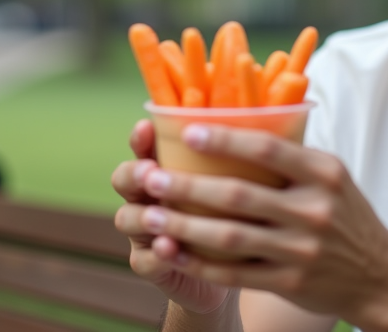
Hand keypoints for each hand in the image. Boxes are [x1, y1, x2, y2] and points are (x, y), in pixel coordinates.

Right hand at [111, 119, 234, 315]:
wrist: (234, 268)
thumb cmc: (237, 214)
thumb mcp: (236, 182)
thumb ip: (235, 157)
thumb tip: (263, 118)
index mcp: (166, 170)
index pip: (144, 147)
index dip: (140, 138)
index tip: (147, 127)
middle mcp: (149, 197)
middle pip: (124, 179)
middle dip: (134, 173)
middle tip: (151, 172)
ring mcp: (146, 232)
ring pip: (126, 218)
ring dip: (141, 215)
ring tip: (156, 216)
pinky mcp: (153, 266)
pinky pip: (145, 260)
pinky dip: (157, 254)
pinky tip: (170, 249)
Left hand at [130, 124, 387, 331]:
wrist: (380, 277)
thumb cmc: (345, 214)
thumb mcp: (332, 176)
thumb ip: (292, 154)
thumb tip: (236, 117)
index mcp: (323, 173)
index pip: (269, 148)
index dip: (226, 139)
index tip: (187, 130)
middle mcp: (313, 210)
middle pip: (239, 195)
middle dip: (188, 186)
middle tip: (151, 177)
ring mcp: (301, 250)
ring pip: (230, 237)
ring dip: (184, 227)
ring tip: (150, 216)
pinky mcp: (290, 283)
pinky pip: (235, 274)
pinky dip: (200, 263)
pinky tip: (171, 252)